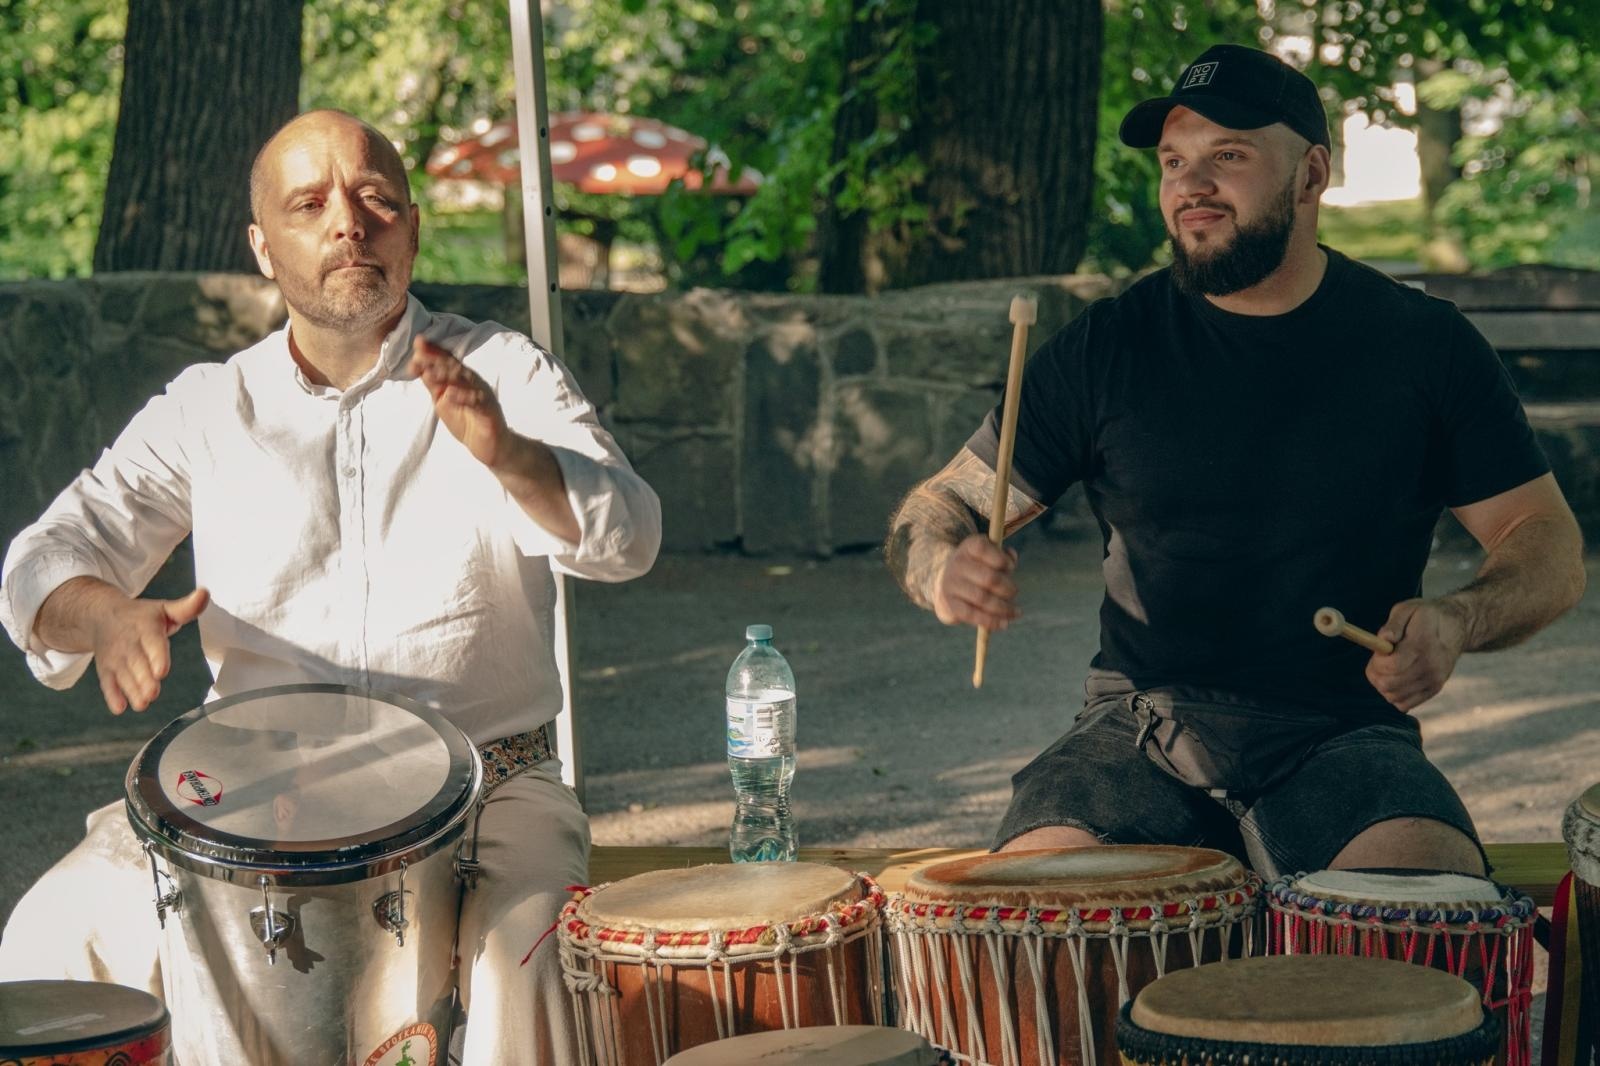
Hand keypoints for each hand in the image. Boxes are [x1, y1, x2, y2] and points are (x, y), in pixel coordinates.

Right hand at [89, 588, 208, 714]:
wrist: (102, 616)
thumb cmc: (141, 616)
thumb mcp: (164, 608)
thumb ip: (186, 607)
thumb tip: (204, 593)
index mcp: (146, 628)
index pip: (152, 643)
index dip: (157, 657)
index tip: (161, 671)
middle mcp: (129, 644)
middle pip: (138, 664)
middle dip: (144, 679)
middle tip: (153, 693)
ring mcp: (116, 658)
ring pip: (124, 676)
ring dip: (132, 691)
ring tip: (142, 703)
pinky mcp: (106, 669)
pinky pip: (107, 683)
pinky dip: (112, 696)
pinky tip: (119, 708)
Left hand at [409, 336, 507, 466]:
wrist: (491, 447)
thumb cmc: (468, 422)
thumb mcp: (444, 402)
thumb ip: (434, 385)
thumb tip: (418, 366)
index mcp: (463, 379)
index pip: (448, 360)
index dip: (434, 350)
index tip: (418, 341)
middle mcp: (474, 383)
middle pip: (456, 367)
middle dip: (437, 359)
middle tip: (419, 354)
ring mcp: (483, 396)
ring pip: (466, 381)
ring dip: (448, 375)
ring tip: (430, 371)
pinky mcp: (489, 412)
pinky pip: (477, 402)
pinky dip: (464, 397)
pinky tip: (450, 393)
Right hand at [931, 534, 1019, 629]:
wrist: (944, 581)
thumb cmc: (977, 568)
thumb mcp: (988, 557)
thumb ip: (1003, 557)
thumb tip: (1012, 558)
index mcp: (968, 547)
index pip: (983, 548)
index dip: (1002, 559)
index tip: (1011, 567)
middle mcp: (957, 563)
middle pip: (989, 578)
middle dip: (1007, 588)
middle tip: (1014, 592)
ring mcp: (951, 584)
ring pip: (982, 599)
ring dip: (1003, 608)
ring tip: (1015, 612)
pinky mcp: (949, 604)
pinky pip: (972, 615)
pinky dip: (991, 621)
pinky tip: (1003, 623)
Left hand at [1364, 598, 1468, 711]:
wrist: (1457, 627)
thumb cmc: (1425, 616)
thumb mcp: (1407, 609)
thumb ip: (1393, 624)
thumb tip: (1383, 639)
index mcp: (1423, 644)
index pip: (1392, 666)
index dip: (1376, 662)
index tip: (1378, 651)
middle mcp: (1431, 667)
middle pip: (1389, 684)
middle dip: (1375, 673)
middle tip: (1379, 660)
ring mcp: (1434, 680)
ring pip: (1393, 696)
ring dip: (1382, 684)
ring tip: (1387, 668)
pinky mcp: (1434, 689)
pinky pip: (1404, 704)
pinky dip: (1393, 695)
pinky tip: (1396, 678)